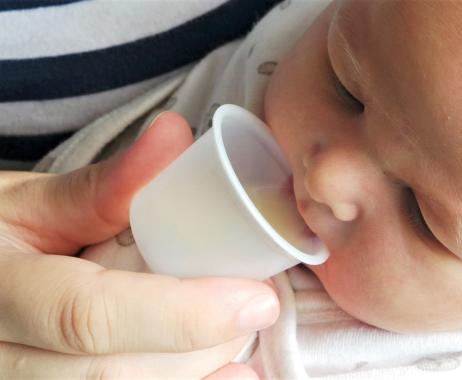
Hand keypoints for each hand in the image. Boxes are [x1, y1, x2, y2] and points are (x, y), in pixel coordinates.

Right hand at [0, 112, 278, 378]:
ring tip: (237, 335)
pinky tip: (227, 378)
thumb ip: (106, 185)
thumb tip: (175, 135)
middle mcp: (2, 359)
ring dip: (197, 374)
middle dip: (201, 347)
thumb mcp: (32, 203)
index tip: (256, 300)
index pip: (90, 317)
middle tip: (254, 308)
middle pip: (117, 374)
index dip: (183, 314)